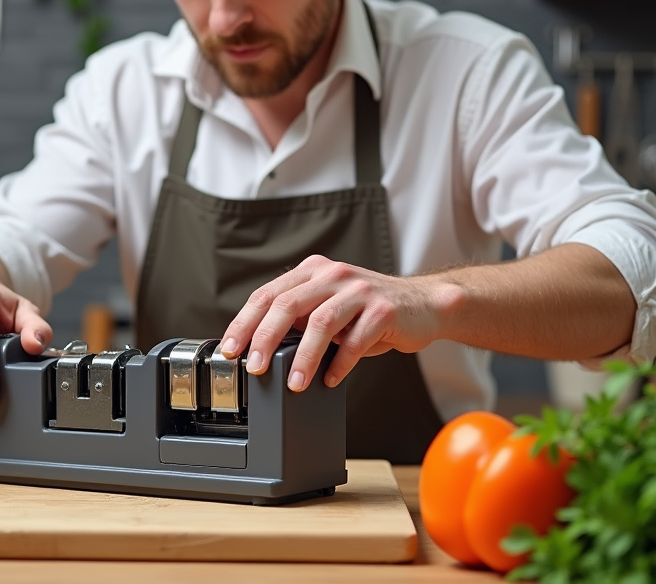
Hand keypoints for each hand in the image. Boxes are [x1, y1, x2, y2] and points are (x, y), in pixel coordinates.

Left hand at [220, 255, 458, 391]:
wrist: (424, 305)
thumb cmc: (369, 312)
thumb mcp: (328, 307)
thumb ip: (299, 321)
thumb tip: (260, 351)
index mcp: (312, 272)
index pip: (268, 295)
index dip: (244, 323)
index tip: (230, 349)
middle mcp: (333, 274)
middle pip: (287, 305)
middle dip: (265, 339)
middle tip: (255, 368)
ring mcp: (359, 290)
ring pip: (321, 322)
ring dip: (304, 357)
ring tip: (294, 383)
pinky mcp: (384, 310)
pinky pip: (356, 340)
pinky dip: (340, 364)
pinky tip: (331, 380)